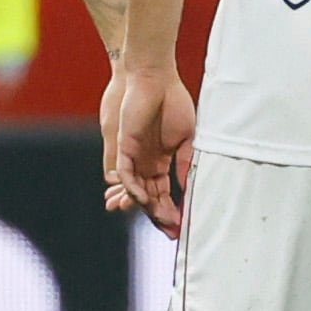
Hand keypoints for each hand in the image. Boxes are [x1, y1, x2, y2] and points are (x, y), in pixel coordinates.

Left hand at [107, 62, 196, 235]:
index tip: (179, 227)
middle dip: (158, 215)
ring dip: (143, 206)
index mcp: (160, 160)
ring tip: (157, 221)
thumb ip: (184, 163)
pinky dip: (132, 187)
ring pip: (134, 189)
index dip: (169, 210)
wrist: (155, 78)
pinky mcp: (123, 145)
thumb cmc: (173, 102)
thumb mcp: (186, 138)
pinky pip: (125, 173)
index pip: (162, 192)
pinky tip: (141, 200)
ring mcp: (134, 155)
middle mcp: (145, 161)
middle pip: (148, 196)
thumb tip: (187, 188)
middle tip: (169, 231)